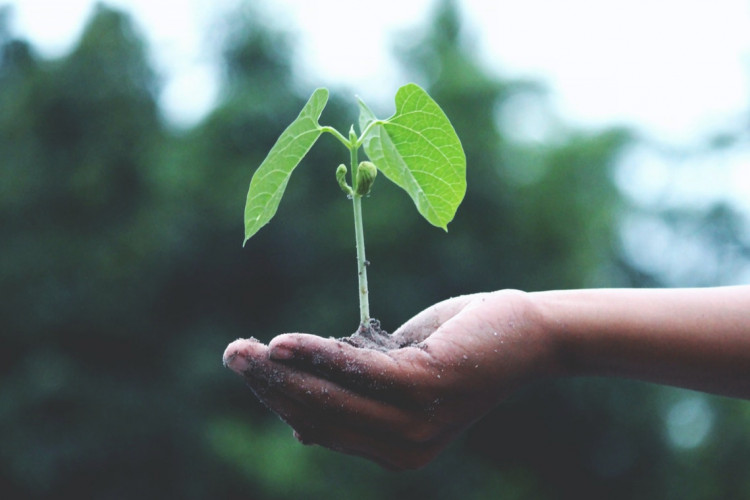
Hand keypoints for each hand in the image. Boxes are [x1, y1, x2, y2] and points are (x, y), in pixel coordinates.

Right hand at [223, 290, 552, 469]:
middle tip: (232, 354)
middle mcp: (403, 449)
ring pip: (331, 397)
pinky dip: (317, 355)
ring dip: (282, 372)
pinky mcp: (426, 388)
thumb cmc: (459, 347)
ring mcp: (416, 423)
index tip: (250, 368)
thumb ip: (356, 393)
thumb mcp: (399, 374)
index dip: (280, 399)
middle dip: (269, 386)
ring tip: (244, 349)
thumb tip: (299, 423)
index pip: (321, 427)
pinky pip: (357, 371)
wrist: (527, 333)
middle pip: (318, 415)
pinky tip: (283, 343)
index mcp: (394, 450)